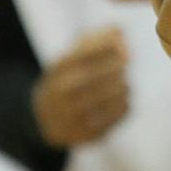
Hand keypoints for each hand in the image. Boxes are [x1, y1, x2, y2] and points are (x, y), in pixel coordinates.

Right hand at [32, 27, 130, 147]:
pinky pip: (113, 118)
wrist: (43, 119)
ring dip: (123, 88)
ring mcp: (70, 115)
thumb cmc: (69, 77)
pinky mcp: (83, 135)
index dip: (110, 47)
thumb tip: (122, 35)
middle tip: (125, 67)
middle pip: (98, 75)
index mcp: (59, 67)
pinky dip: (123, 107)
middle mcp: (60, 92)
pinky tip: (122, 101)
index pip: (86, 51)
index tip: (127, 50)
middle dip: (118, 68)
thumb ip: (100, 38)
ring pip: (108, 97)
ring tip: (124, 84)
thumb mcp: (74, 55)